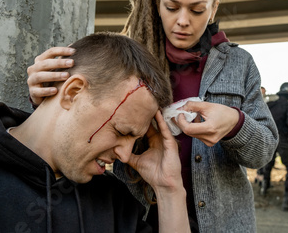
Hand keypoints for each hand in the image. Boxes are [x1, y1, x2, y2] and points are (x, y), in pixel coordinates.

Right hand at [27, 47, 74, 105]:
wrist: (41, 94)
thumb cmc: (52, 78)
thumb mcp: (56, 68)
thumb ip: (63, 60)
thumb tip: (75, 49)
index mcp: (40, 60)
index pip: (50, 52)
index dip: (62, 50)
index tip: (74, 51)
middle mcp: (34, 69)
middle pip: (45, 63)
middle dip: (59, 63)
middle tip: (72, 63)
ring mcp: (31, 80)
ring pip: (40, 76)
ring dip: (54, 75)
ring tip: (67, 76)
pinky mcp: (33, 92)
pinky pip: (39, 91)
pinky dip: (47, 90)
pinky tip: (56, 90)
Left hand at [128, 111, 189, 231]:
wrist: (163, 184)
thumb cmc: (153, 174)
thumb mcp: (137, 162)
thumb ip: (128, 156)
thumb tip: (116, 152)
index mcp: (154, 142)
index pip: (146, 128)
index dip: (140, 121)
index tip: (133, 111)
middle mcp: (160, 140)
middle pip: (153, 124)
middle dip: (148, 114)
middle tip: (141, 102)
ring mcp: (166, 141)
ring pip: (160, 124)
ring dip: (156, 114)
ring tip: (150, 102)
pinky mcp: (171, 144)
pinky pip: (165, 130)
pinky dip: (162, 122)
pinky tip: (158, 114)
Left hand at [175, 101, 239, 146]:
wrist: (234, 121)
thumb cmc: (223, 112)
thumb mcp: (207, 105)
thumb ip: (192, 105)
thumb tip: (181, 107)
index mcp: (210, 128)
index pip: (188, 129)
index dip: (181, 121)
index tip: (180, 113)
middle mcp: (210, 138)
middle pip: (188, 132)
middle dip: (183, 122)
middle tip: (182, 113)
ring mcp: (209, 142)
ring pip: (191, 134)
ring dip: (189, 125)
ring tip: (195, 115)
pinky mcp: (209, 143)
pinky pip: (196, 136)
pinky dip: (194, 128)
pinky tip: (199, 121)